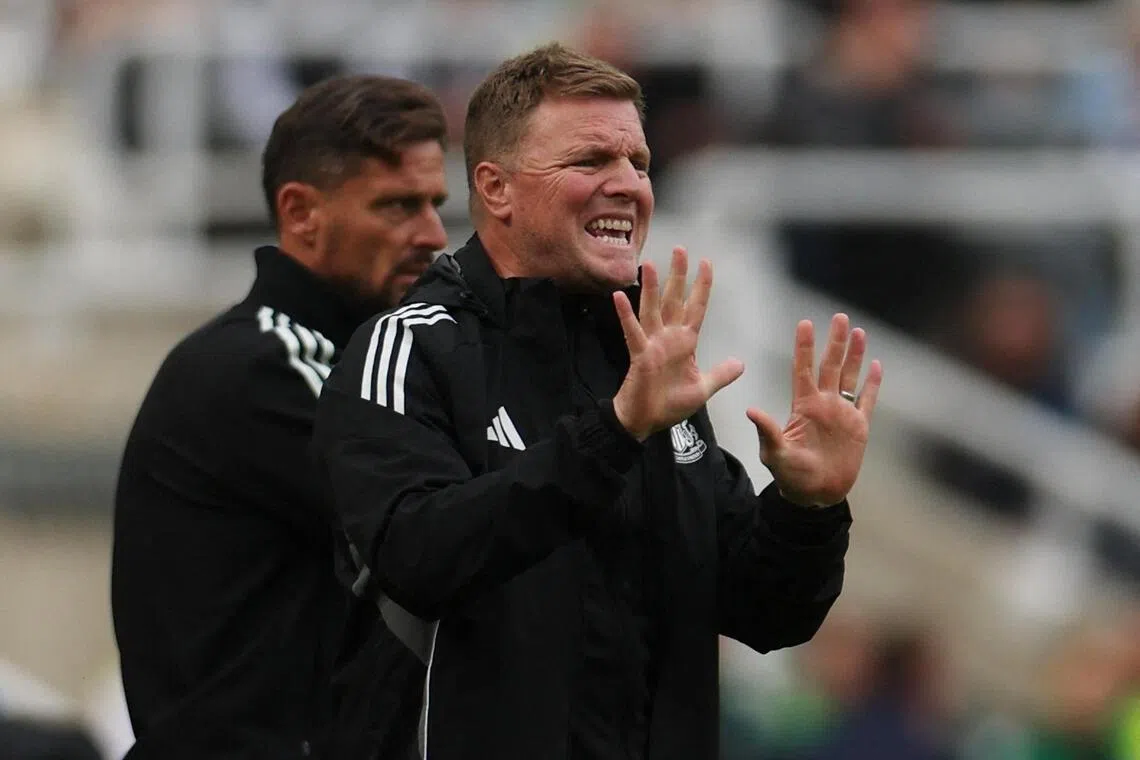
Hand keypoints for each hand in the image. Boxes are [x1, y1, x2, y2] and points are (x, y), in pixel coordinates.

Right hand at [612, 247, 744, 441]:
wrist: (646, 421)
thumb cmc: (669, 404)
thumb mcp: (703, 388)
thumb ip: (721, 374)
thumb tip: (740, 363)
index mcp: (685, 342)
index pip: (696, 307)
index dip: (702, 286)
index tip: (706, 262)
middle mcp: (668, 337)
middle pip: (674, 300)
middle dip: (678, 275)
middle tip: (681, 250)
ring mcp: (652, 344)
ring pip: (653, 309)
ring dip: (652, 288)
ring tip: (651, 264)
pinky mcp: (640, 355)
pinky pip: (632, 331)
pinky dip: (625, 314)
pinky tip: (619, 296)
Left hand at [747, 314, 882, 506]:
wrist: (815, 494)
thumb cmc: (791, 476)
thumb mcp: (776, 454)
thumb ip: (768, 431)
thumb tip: (750, 409)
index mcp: (803, 406)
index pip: (803, 369)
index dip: (804, 347)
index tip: (805, 323)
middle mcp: (823, 404)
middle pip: (830, 366)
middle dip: (834, 342)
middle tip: (839, 317)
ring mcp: (841, 413)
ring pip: (850, 377)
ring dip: (855, 355)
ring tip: (858, 331)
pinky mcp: (858, 427)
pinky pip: (867, 400)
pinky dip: (873, 384)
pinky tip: (877, 365)